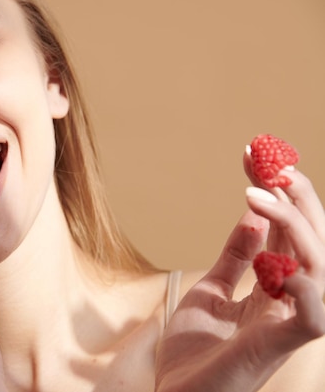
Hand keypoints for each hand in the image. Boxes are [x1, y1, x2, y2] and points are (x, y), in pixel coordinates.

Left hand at [155, 160, 324, 391]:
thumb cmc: (194, 351)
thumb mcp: (210, 291)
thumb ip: (235, 258)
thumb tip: (250, 215)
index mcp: (274, 288)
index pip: (284, 230)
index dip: (276, 191)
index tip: (255, 153)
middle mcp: (289, 301)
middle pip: (311, 240)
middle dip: (296, 197)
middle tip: (270, 162)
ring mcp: (285, 324)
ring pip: (320, 267)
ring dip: (294, 226)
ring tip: (260, 195)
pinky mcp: (276, 348)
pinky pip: (314, 317)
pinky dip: (306, 288)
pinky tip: (281, 264)